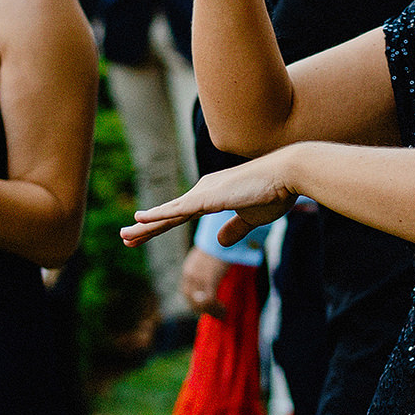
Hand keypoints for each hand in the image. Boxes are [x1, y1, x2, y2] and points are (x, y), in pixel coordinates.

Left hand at [122, 153, 297, 249]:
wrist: (289, 174)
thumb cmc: (275, 193)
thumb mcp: (252, 218)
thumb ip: (234, 228)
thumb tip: (218, 241)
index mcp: (212, 197)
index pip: (181, 216)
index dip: (161, 226)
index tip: (142, 234)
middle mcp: (203, 192)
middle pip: (169, 214)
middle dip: (146, 228)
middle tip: (125, 238)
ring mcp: (205, 193)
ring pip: (169, 213)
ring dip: (146, 226)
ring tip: (125, 235)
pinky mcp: (210, 197)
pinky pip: (179, 209)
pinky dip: (160, 214)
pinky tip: (141, 218)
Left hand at [181, 247, 231, 320]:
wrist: (223, 233)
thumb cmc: (220, 244)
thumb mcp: (210, 257)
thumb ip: (208, 268)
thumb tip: (215, 279)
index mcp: (189, 270)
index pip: (188, 293)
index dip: (197, 304)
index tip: (208, 309)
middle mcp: (190, 275)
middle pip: (192, 301)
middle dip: (204, 310)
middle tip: (217, 315)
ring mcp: (198, 278)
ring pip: (200, 304)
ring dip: (211, 312)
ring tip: (222, 315)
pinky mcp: (208, 279)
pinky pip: (209, 301)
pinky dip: (216, 310)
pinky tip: (224, 312)